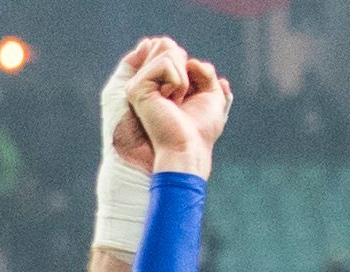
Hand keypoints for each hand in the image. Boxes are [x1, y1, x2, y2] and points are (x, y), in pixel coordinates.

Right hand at [125, 50, 232, 176]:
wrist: (189, 148)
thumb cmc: (200, 129)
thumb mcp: (212, 94)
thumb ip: (204, 71)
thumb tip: (191, 61)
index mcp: (159, 85)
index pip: (172, 50)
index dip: (190, 67)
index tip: (190, 95)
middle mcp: (146, 84)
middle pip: (167, 45)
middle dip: (185, 68)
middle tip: (182, 97)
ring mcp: (139, 86)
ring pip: (168, 52)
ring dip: (182, 78)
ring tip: (176, 101)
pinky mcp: (137, 89)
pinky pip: (165, 63)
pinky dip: (177, 81)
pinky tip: (170, 101)